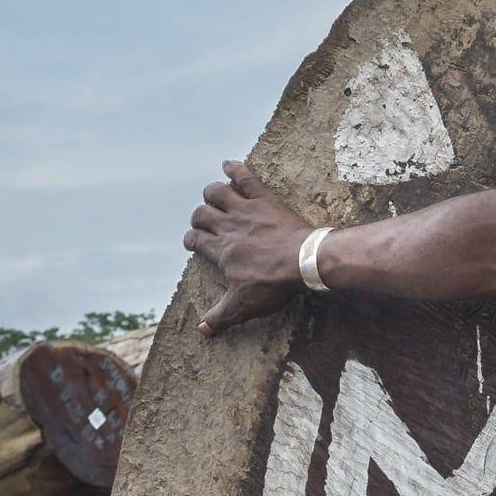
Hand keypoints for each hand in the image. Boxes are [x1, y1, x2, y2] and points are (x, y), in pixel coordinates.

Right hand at [184, 161, 315, 333]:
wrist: (304, 261)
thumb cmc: (274, 284)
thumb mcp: (244, 305)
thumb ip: (220, 317)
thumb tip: (202, 331)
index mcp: (221, 250)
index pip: (196, 240)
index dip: (191, 240)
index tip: (193, 242)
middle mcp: (227, 226)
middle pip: (201, 213)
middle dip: (198, 216)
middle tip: (204, 221)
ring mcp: (245, 209)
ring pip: (217, 191)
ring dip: (212, 192)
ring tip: (214, 195)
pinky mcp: (263, 198)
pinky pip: (245, 176)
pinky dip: (234, 168)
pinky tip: (228, 165)